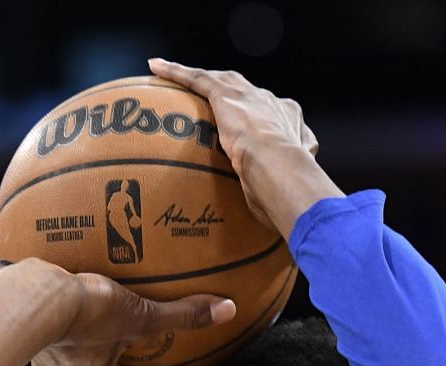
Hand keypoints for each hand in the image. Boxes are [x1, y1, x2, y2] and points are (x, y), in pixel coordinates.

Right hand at [31, 269, 234, 365]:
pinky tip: (67, 323)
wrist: (32, 297)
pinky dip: (60, 338)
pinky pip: (50, 344)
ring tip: (94, 351)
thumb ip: (182, 316)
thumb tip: (225, 311)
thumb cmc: (84, 314)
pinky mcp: (30, 338)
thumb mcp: (139, 315)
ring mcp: (44, 363)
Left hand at [147, 59, 338, 236]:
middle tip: (209, 97)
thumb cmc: (288, 191)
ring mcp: (249, 97)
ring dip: (194, 76)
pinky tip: (156, 67)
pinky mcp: (227, 96)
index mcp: (290, 122)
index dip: (256, 118)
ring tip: (171, 73)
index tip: (246, 128)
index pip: (269, 114)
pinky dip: (175, 73)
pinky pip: (197, 79)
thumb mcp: (285, 190)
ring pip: (217, 79)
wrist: (283, 170)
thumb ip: (274, 194)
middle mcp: (271, 103)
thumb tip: (269, 217)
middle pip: (243, 91)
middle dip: (226, 91)